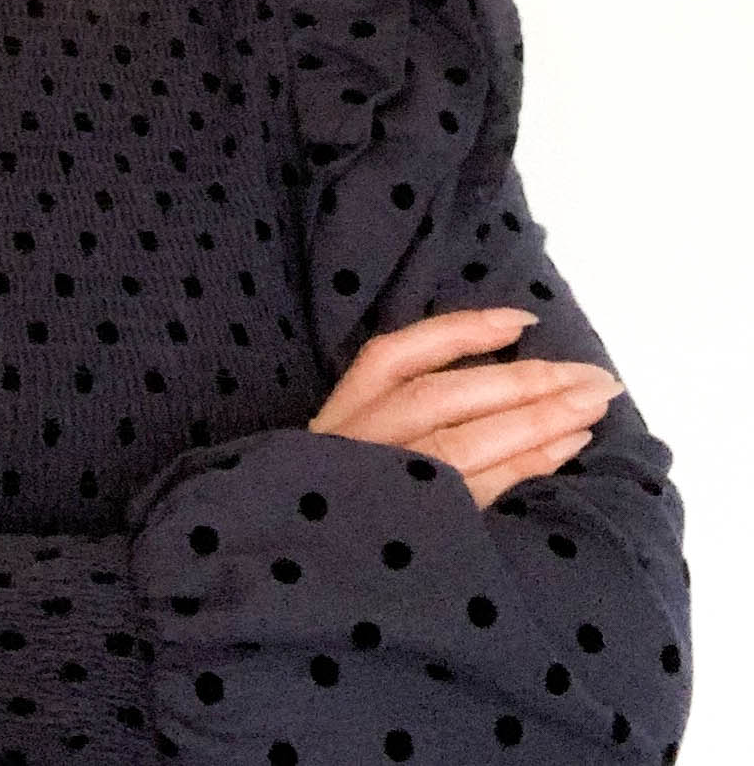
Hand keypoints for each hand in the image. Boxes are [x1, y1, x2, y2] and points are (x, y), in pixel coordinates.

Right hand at [307, 308, 625, 509]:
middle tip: (594, 376)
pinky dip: (527, 464)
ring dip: (537, 419)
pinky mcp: (416, 535)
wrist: (316, 587)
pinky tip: (568, 445)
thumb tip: (498, 366)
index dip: (459, 333)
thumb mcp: (354, 451)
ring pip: (465, 441)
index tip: (525, 322)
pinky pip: (479, 489)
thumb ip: (400, 412)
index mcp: (340, 416)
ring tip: (593, 404)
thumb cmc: (347, 508)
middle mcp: (357, 445)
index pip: (393, 356)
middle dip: (522, 380)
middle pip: (441, 397)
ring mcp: (384, 490)